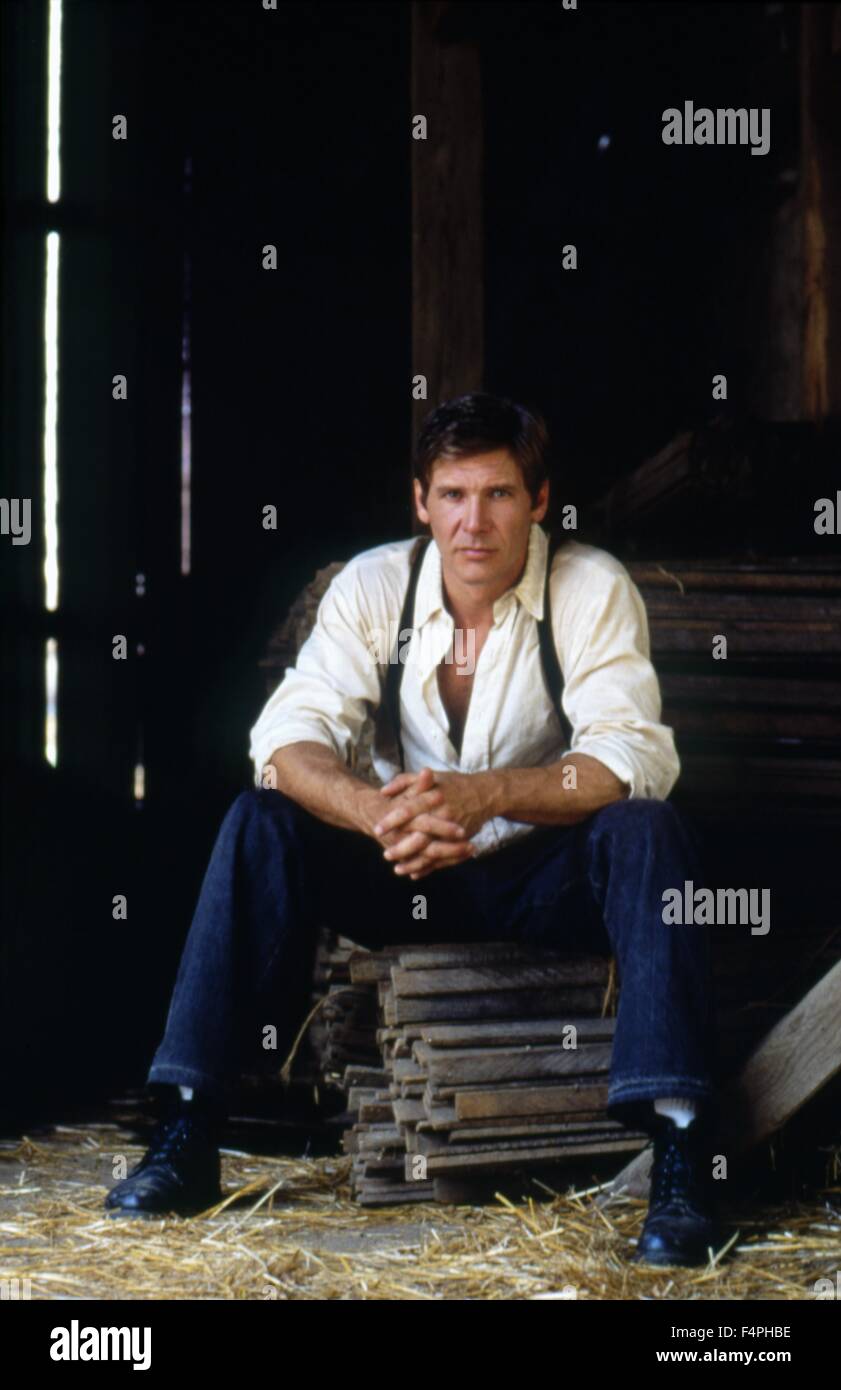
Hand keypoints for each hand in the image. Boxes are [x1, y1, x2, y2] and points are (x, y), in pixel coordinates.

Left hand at [373, 766, 492, 878]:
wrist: (485, 794)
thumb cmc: (453, 784)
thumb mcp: (430, 776)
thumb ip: (404, 781)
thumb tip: (383, 792)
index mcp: (433, 797)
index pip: (408, 810)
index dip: (392, 821)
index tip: (377, 829)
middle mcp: (443, 814)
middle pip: (419, 835)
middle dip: (402, 848)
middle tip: (386, 854)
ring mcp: (453, 830)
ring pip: (431, 851)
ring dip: (414, 863)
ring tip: (398, 869)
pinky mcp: (461, 842)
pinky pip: (444, 859)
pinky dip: (430, 867)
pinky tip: (415, 873)